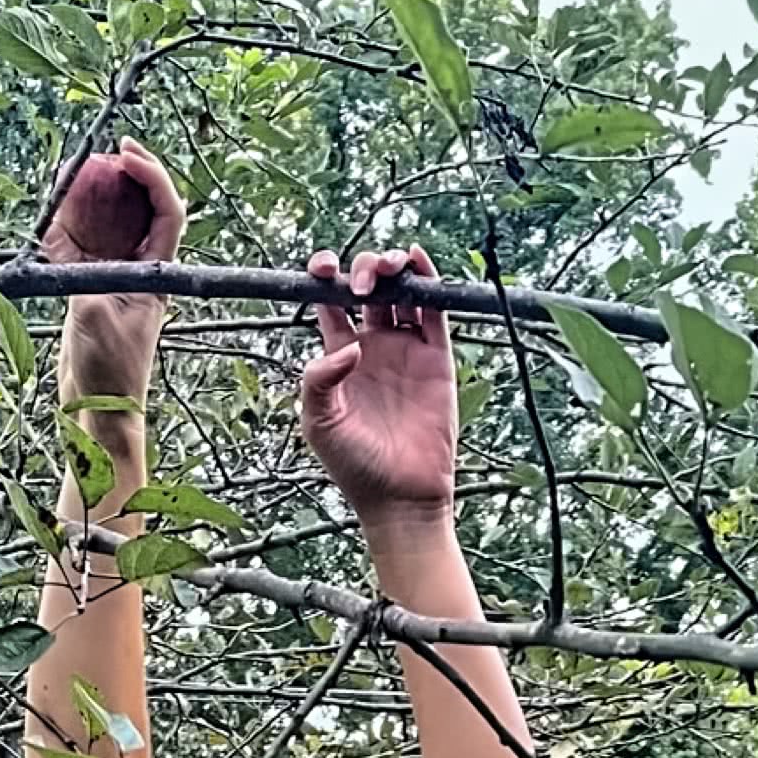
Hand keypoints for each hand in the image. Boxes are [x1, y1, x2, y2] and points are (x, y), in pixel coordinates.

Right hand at [44, 138, 184, 413]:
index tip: (126, 154)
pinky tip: (52, 204)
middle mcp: (139, 269)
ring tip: (70, 171)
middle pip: (139, 208)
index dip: (152, 176)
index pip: (167, 211)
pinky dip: (64, 224)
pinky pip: (76, 246)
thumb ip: (81, 276)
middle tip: (101, 151)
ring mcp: (112, 278)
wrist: (100, 411)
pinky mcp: (86, 290)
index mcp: (157, 273)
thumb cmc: (113, 373)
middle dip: (122, 176)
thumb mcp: (96, 318)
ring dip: (90, 196)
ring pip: (106, 223)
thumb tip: (61, 242)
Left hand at [299, 246, 456, 534]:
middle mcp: (372, 347)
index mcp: (337, 356)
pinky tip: (418, 260)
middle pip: (368, 288)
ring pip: (402, 292)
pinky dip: (429, 281)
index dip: (325, 276)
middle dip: (364, 269)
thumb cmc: (354, 465)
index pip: (329, 303)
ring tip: (391, 267)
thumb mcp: (320, 422)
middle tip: (362, 284)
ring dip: (395, 267)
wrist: (400, 496)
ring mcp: (406, 350)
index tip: (322, 267)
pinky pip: (434, 312)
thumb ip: (320, 379)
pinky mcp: (437, 359)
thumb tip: (351, 344)